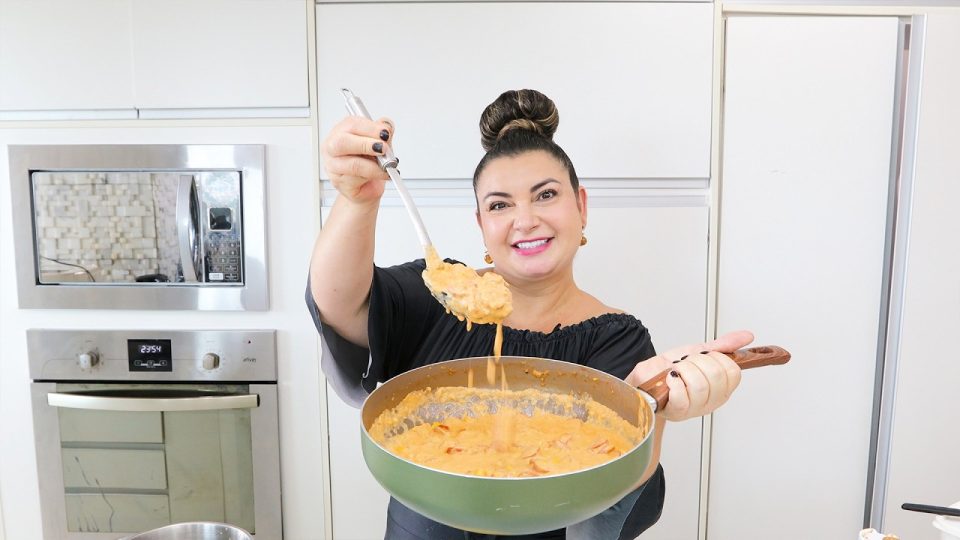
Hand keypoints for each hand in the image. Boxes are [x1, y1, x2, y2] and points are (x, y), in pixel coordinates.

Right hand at [321, 115, 395, 204]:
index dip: (370, 127)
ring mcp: (334, 168)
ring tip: (387, 166)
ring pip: (353, 165)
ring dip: (374, 165)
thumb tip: (386, 125)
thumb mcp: (379, 143)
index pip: (350, 124)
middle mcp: (332, 149)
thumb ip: (382, 133)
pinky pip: (358, 180)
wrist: (368, 186)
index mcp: (340, 132)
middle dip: (365, 144)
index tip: (385, 132)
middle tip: (383, 148)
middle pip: (342, 142)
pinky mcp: (341, 184)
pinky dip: (374, 176)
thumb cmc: (369, 162)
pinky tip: (383, 174)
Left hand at [624, 330, 753, 420]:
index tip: (703, 357)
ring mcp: (695, 409)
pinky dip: (673, 382)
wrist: (646, 379)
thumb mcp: (698, 353)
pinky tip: (669, 380)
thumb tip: (746, 336)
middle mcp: (711, 401)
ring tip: (676, 371)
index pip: (733, 372)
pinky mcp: (676, 412)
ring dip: (683, 370)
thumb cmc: (671, 370)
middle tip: (685, 363)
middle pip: (717, 376)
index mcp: (721, 388)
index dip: (716, 358)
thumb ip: (723, 346)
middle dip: (697, 361)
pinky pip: (682, 396)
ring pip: (699, 384)